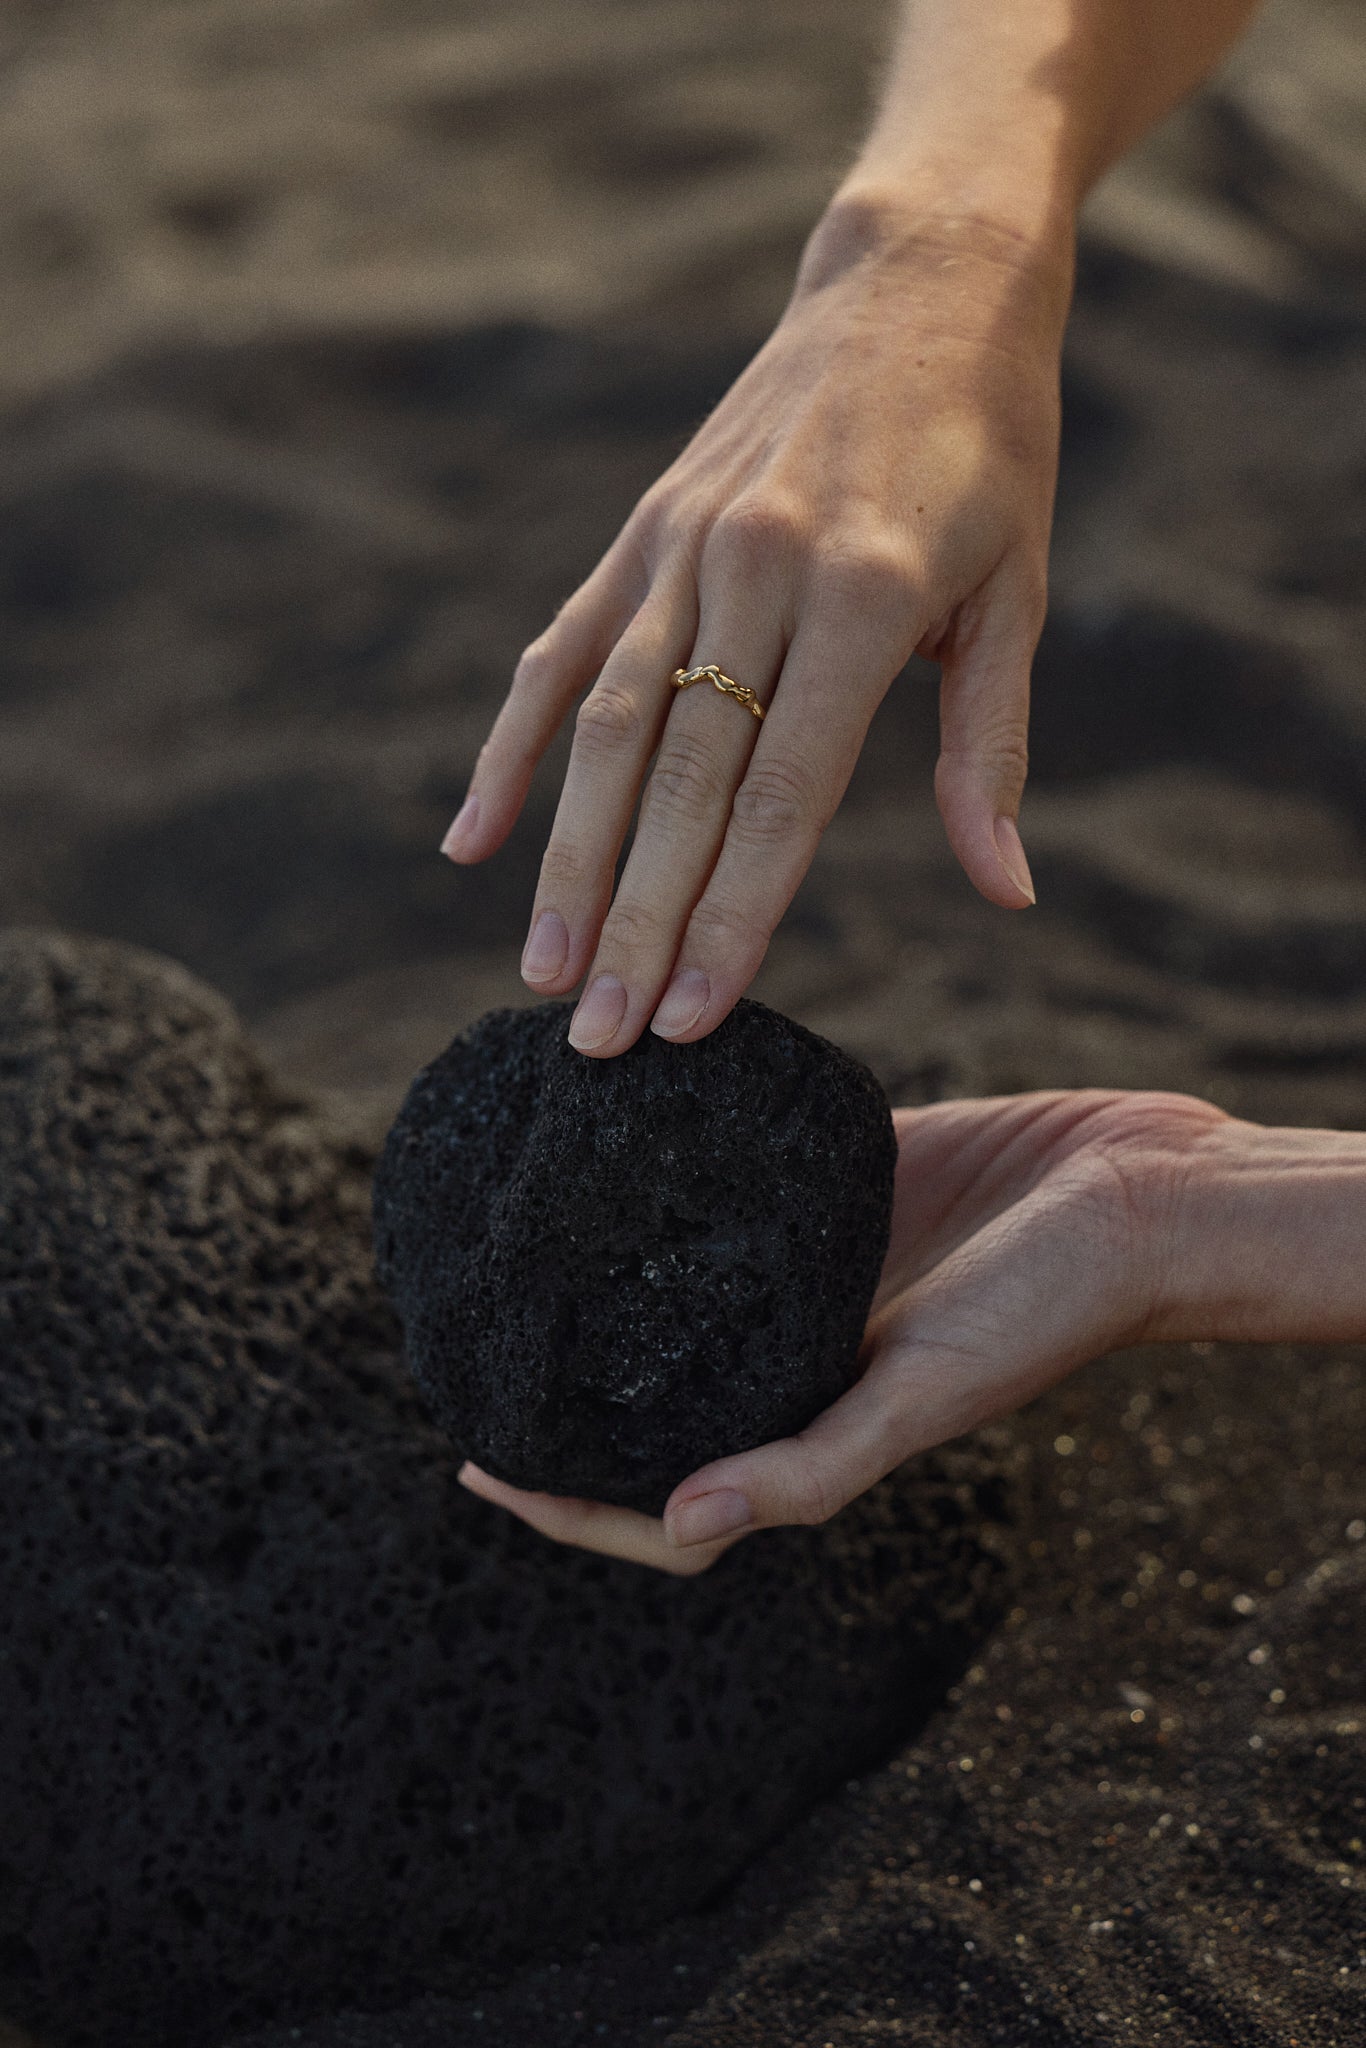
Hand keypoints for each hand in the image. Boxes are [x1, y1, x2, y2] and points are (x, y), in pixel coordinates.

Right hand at [441, 192, 1071, 1056]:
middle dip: (638, 921)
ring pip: (605, 731)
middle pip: (681, 783)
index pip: (781, 795)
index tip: (693, 1019)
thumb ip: (990, 750)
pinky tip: (475, 843)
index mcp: (858, 595)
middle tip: (602, 1041)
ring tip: (544, 973)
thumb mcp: (1017, 596)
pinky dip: (512, 750)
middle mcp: (752, 571)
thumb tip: (1006, 894)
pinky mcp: (639, 535)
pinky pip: (559, 656)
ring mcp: (680, 549)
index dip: (733, 916)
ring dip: (569, 861)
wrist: (919, 283)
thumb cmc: (989, 455)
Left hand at [458, 1088, 1227, 1572]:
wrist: (1132, 1191)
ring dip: (603, 1292)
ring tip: (509, 1261)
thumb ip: (812, 1465)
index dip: (573, 1506)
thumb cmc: (1046, 1311)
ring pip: (679, 1295)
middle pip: (656, 1402)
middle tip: (466, 1356)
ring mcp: (807, 1274)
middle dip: (564, 1401)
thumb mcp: (926, 1394)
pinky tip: (601, 1152)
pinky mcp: (826, 1189)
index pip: (669, 1503)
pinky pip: (725, 1196)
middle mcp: (797, 1358)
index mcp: (813, 1426)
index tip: (478, 1467)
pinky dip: (666, 1189)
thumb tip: (680, 1523)